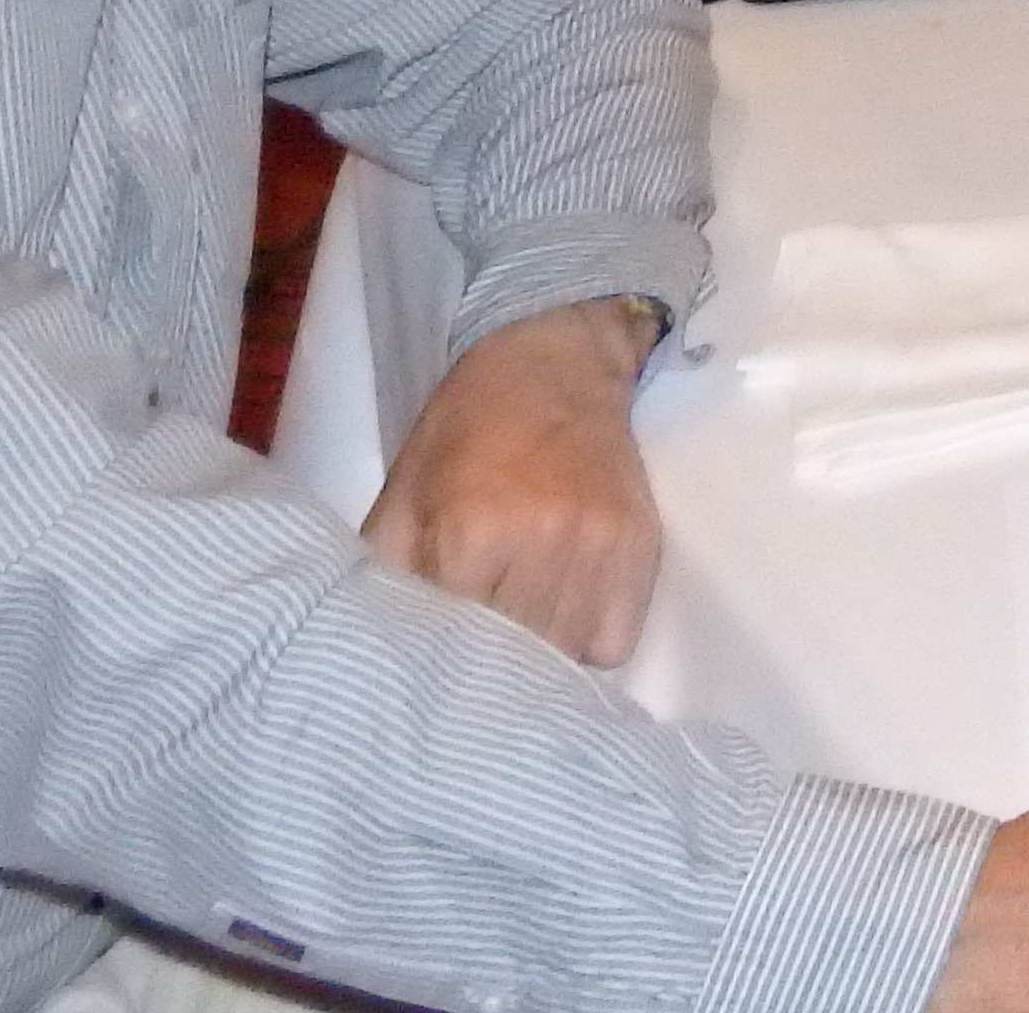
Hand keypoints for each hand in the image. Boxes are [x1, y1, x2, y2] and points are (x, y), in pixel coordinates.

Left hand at [359, 298, 663, 667]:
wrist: (555, 367)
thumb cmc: (464, 434)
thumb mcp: (401, 499)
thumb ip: (386, 581)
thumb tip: (385, 657)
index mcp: (470, 531)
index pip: (455, 645)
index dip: (442, 657)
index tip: (437, 652)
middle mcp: (544, 541)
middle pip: (515, 656)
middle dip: (492, 661)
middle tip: (478, 644)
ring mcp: (601, 545)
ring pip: (568, 655)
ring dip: (542, 654)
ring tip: (523, 624)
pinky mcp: (643, 546)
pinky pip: (615, 642)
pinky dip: (590, 643)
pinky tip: (567, 611)